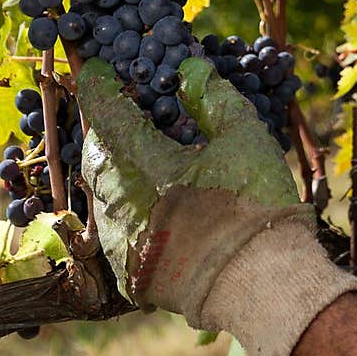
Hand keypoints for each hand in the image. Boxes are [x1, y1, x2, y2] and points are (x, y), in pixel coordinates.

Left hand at [75, 56, 356, 355]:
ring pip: (101, 195)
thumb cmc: (254, 206)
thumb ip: (214, 99)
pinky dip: (128, 214)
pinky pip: (115, 233)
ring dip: (116, 174)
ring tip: (143, 165)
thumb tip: (188, 69)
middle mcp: (119, 199)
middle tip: (126, 120)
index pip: (105, 112)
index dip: (101, 87)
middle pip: (95, 153)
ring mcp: (119, 240)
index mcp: (142, 161)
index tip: (102, 73)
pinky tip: (153, 211)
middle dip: (106, 133)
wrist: (260, 286)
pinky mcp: (128, 273)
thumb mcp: (245, 138)